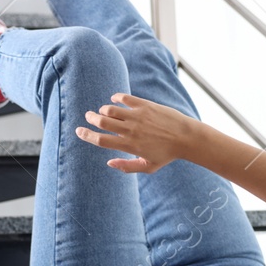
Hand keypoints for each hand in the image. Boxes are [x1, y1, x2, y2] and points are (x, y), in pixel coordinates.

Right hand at [75, 93, 197, 173]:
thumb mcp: (148, 167)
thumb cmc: (168, 155)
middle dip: (91, 118)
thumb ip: (127, 167)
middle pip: (102, 122)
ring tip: (103, 111)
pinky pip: (125, 98)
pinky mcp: (145, 105)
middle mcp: (131, 130)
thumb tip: (109, 163)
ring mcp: (137, 116)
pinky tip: (115, 100)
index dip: (86, 135)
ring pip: (111, 109)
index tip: (79, 131)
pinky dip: (116, 97)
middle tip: (88, 116)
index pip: (100, 140)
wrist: (186, 138)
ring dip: (103, 110)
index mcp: (129, 146)